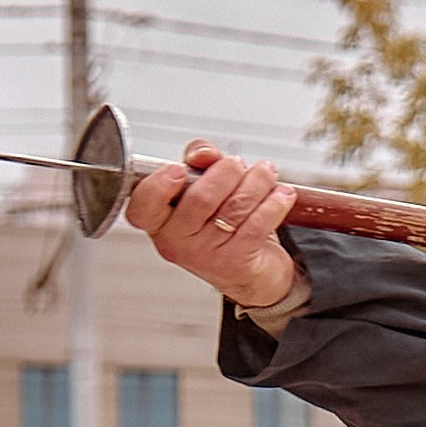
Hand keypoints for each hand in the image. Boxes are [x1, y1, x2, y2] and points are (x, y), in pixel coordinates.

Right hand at [126, 140, 299, 309]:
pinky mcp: (236, 262)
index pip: (142, 206)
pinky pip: (258, 224)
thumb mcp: (202, 188)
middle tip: (238, 165)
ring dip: (256, 182)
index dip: (157, 186)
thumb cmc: (220, 224)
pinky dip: (274, 203)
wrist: (252, 272)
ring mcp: (205, 255)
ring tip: (266, 173)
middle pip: (200, 197)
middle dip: (227, 172)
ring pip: (234, 207)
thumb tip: (203, 154)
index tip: (179, 169)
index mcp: (159, 221)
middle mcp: (176, 242)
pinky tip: (282, 195)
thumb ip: (198, 163)